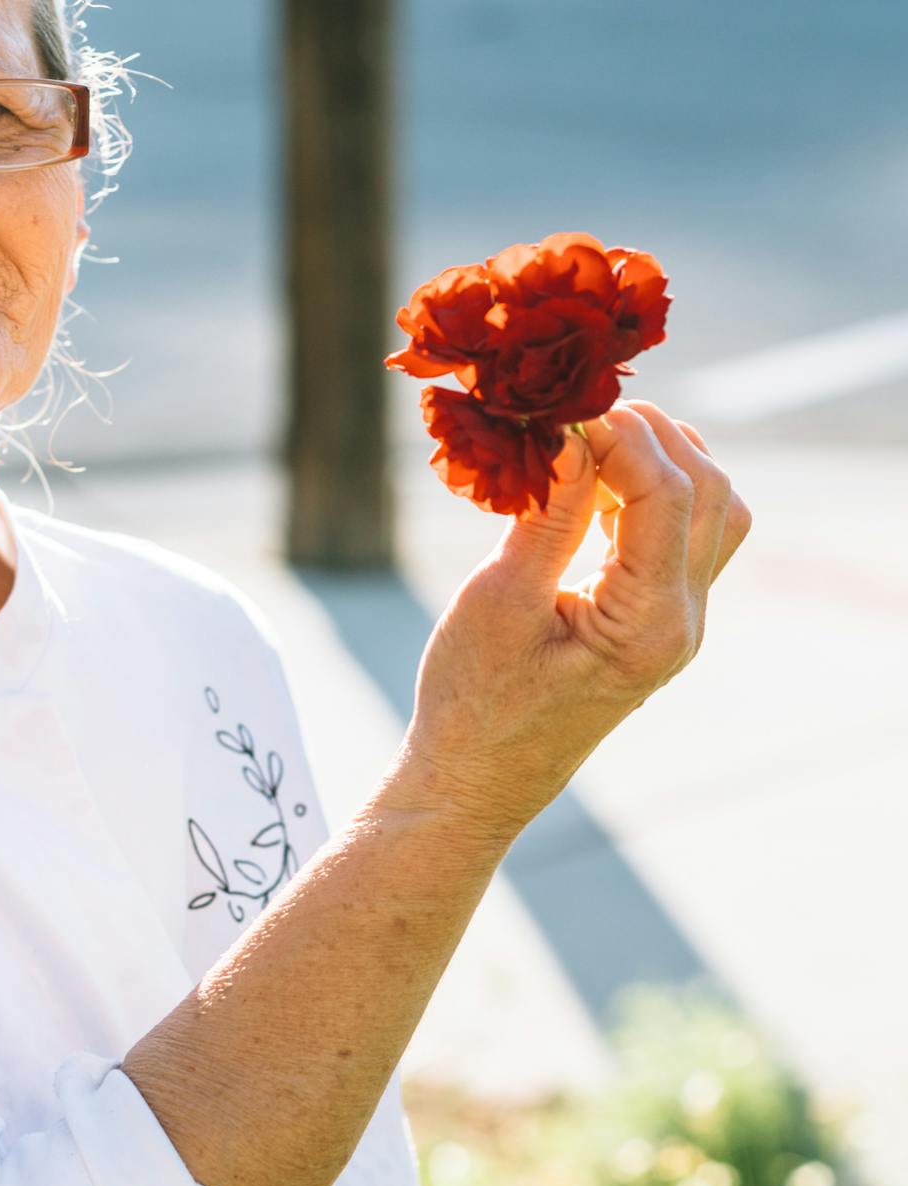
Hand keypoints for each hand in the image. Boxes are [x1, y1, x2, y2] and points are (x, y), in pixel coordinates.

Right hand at [395, 397, 752, 844]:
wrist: (475, 782)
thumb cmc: (472, 703)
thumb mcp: (499, 598)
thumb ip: (550, 513)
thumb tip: (573, 431)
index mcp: (648, 626)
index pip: (667, 496)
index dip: (620, 433)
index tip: (564, 404)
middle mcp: (682, 624)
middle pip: (713, 495)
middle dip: (653, 436)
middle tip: (580, 412)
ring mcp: (678, 624)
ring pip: (714, 513)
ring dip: (663, 461)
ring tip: (589, 441)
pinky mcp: (658, 620)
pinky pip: (683, 537)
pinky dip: (650, 492)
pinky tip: (593, 479)